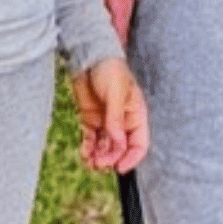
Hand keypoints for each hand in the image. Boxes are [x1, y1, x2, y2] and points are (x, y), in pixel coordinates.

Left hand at [70, 57, 148, 172]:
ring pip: (104, 148)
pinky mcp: (90, 121)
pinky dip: (87, 149)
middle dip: (111, 158)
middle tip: (100, 163)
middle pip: (120, 149)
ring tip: (90, 161)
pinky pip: (90, 141)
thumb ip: (116, 118)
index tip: (120, 168)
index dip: (132, 158)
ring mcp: (105, 122)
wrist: (88, 55)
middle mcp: (122, 122)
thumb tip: (118, 143)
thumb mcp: (116, 92)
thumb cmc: (110, 67)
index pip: (139, 143)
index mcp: (135, 114)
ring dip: (98, 157)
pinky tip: (84, 154)